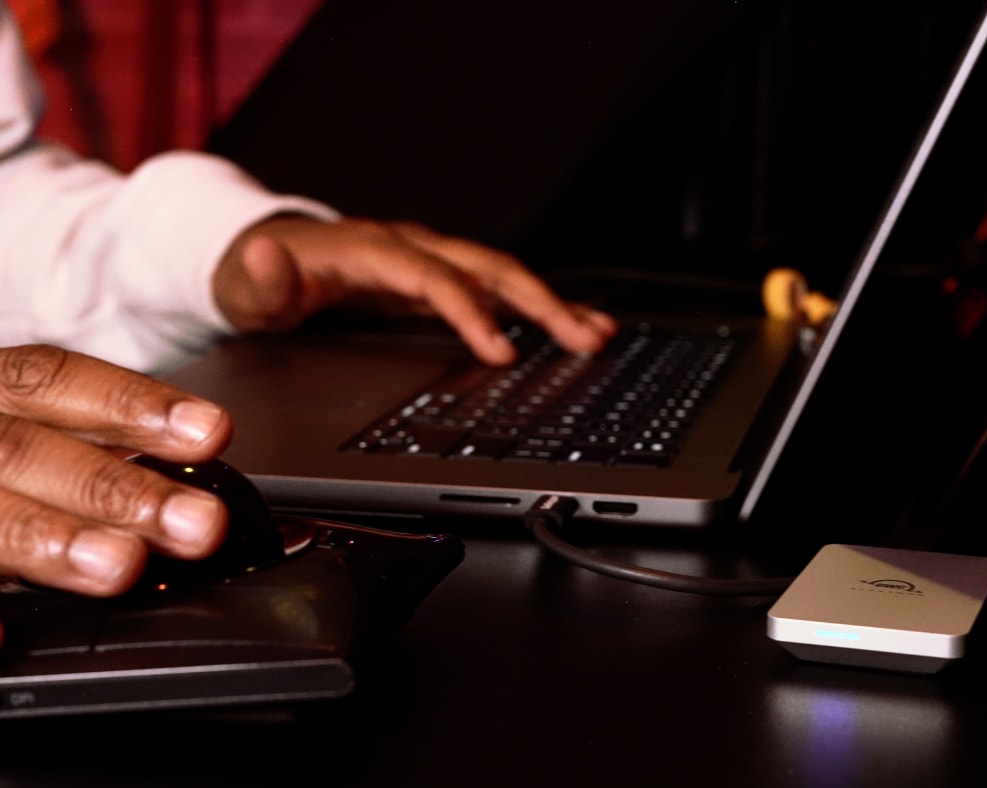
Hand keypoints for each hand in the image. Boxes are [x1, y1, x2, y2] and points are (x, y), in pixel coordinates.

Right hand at [0, 345, 232, 640]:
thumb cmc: (0, 469)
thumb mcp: (31, 441)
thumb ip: (98, 459)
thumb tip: (196, 502)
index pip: (53, 381)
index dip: (132, 405)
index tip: (213, 432)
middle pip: (20, 450)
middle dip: (113, 487)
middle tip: (197, 524)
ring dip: (49, 538)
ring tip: (118, 566)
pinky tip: (2, 635)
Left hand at [212, 216, 617, 364]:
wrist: (262, 258)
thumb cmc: (257, 279)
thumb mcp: (246, 284)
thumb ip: (261, 276)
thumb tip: (265, 252)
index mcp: (371, 251)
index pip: (434, 278)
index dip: (471, 311)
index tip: (500, 350)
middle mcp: (410, 248)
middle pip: (488, 268)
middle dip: (540, 303)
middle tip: (582, 338)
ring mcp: (428, 261)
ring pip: (503, 276)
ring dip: (552, 305)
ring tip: (597, 334)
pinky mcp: (438, 279)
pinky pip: (495, 290)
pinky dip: (536, 309)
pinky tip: (574, 329)